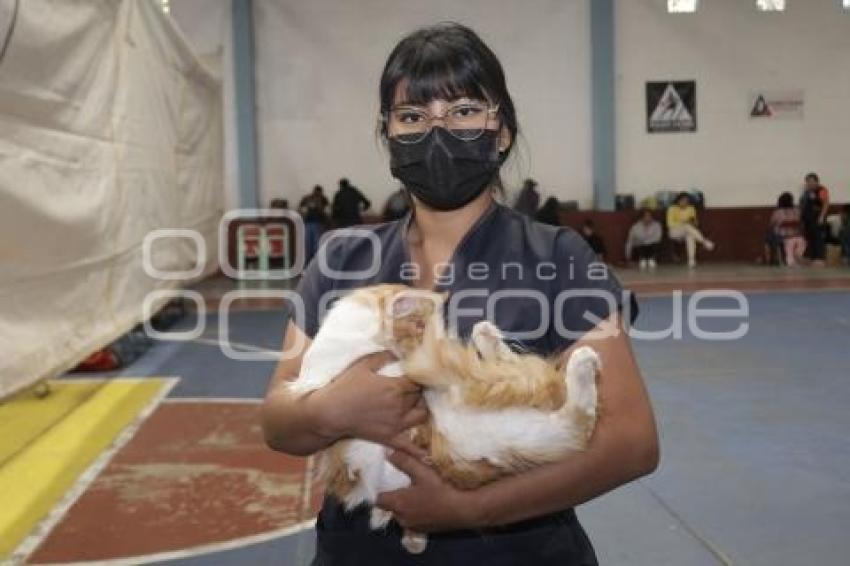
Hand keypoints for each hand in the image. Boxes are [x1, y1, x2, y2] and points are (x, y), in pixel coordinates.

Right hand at [312, 351, 427, 444]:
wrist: (330, 413)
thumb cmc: (345, 387)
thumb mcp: (363, 365)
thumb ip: (383, 357)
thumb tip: (398, 353)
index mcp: (395, 387)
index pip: (418, 381)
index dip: (417, 378)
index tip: (415, 376)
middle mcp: (400, 405)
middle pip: (420, 397)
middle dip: (418, 391)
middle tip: (413, 389)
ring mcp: (396, 423)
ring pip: (422, 415)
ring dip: (421, 409)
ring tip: (415, 405)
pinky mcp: (390, 438)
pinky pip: (410, 446)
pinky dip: (420, 450)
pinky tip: (429, 454)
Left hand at [376, 450, 480, 532]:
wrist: (462, 510)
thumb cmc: (440, 490)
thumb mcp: (422, 472)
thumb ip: (404, 462)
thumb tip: (388, 454)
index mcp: (398, 504)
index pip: (378, 499)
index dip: (381, 490)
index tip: (387, 482)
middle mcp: (402, 518)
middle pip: (390, 507)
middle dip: (394, 497)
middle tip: (404, 485)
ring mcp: (413, 526)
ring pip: (402, 514)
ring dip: (406, 506)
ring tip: (417, 494)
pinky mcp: (423, 530)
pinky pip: (413, 521)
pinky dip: (416, 513)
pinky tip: (427, 504)